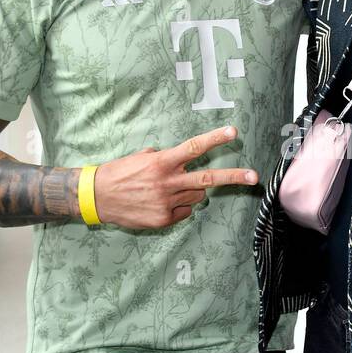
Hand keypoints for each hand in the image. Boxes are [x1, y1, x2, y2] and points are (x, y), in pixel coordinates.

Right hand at [92, 124, 257, 228]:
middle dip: (234, 177)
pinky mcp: (163, 219)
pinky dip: (179, 206)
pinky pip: (184, 211)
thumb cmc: (118, 173)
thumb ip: (163, 157)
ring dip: (192, 191)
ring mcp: (166, 203)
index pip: (193, 148)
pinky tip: (160, 202)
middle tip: (254, 177)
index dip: (214, 139)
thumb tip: (180, 159)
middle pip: (208, 179)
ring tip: (170, 188)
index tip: (233, 133)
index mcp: (162, 163)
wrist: (96, 198)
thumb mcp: (140, 157)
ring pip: (197, 196)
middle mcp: (167, 182)